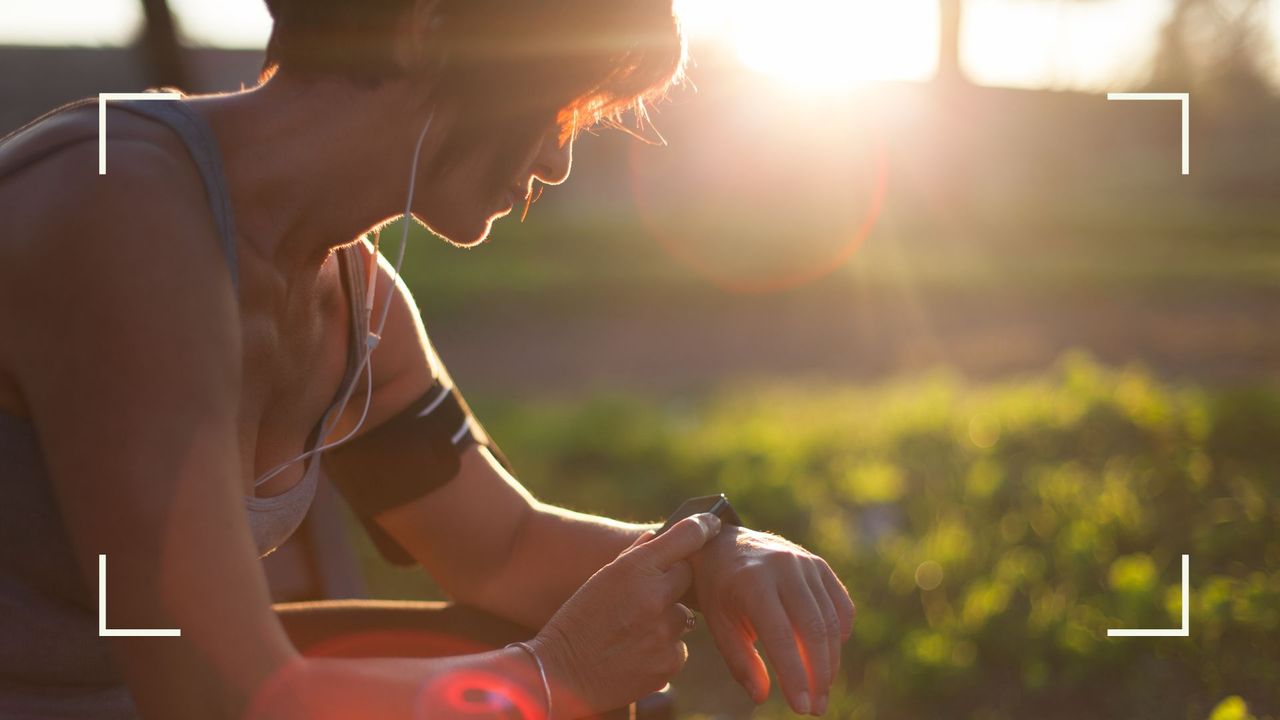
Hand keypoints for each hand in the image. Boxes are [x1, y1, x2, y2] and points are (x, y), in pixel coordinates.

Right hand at [531, 513, 721, 717]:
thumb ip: (633, 557)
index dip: (703, 527)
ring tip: (631, 632)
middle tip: (642, 598)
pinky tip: (635, 653)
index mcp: (634, 569)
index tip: (713, 524)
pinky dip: (662, 649)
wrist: (559, 675)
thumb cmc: (576, 622)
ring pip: (682, 616)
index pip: (685, 537)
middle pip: (686, 577)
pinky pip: (678, 647)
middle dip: (671, 583)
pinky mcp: (669, 663)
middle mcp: (654, 597)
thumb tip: (658, 538)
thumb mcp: (600, 580)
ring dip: (665, 621)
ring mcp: (663, 632)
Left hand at [689, 526, 854, 715]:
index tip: (801, 707)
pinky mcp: (819, 565)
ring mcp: (805, 563)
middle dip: (819, 675)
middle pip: (813, 630)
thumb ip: (740, 661)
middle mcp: (783, 567)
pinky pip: (842, 605)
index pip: (781, 636)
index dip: (794, 674)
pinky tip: (830, 655)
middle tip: (817, 708)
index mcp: (752, 582)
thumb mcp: (720, 624)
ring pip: (831, 621)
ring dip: (831, 661)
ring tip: (822, 690)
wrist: (726, 544)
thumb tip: (762, 696)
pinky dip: (841, 633)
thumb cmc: (720, 591)